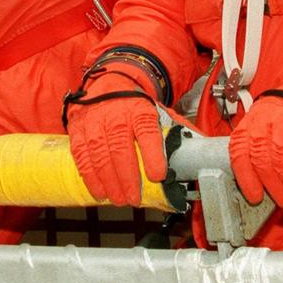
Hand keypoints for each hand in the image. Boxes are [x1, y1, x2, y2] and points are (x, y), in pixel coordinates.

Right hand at [66, 75, 166, 206]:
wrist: (109, 83)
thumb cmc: (135, 105)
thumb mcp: (159, 111)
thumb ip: (178, 130)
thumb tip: (204, 147)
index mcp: (140, 110)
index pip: (147, 132)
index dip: (152, 155)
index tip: (158, 175)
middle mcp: (116, 114)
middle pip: (120, 147)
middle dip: (128, 177)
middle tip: (134, 199)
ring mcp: (95, 121)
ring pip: (100, 154)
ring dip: (109, 181)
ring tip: (119, 200)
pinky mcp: (78, 129)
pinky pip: (81, 155)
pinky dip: (90, 176)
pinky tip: (99, 191)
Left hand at [228, 92, 282, 207]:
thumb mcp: (266, 119)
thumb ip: (255, 144)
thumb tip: (254, 180)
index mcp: (251, 120)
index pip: (239, 151)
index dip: (245, 178)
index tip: (254, 196)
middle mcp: (266, 119)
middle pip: (261, 160)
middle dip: (273, 187)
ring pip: (282, 162)